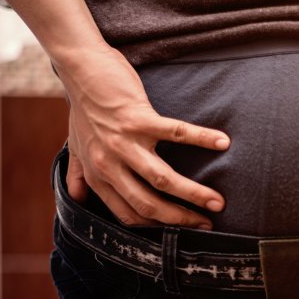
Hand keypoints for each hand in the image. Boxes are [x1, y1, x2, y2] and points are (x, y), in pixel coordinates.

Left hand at [55, 45, 230, 228]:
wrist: (81, 68)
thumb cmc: (83, 107)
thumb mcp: (76, 146)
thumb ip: (77, 174)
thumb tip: (76, 198)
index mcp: (98, 175)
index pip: (128, 214)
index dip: (157, 226)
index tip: (179, 230)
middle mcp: (108, 164)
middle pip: (148, 204)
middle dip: (180, 219)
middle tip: (207, 224)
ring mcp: (124, 142)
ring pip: (162, 179)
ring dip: (194, 194)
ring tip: (219, 201)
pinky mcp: (138, 117)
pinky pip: (175, 133)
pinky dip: (201, 139)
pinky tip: (223, 143)